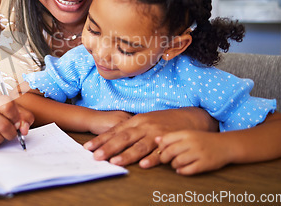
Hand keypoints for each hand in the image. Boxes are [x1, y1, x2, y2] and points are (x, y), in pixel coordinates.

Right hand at [0, 100, 33, 149]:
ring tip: (1, 134)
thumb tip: (24, 130)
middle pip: (3, 125)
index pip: (8, 106)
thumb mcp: (13, 108)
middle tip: (11, 131)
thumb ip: (24, 117)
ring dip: (1, 139)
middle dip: (12, 132)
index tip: (17, 122)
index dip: (16, 117)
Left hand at [83, 108, 215, 167]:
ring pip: (139, 145)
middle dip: (108, 147)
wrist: (191, 116)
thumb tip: (112, 135)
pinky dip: (151, 159)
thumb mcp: (146, 120)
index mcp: (137, 120)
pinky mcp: (169, 141)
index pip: (115, 130)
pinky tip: (143, 165)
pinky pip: (159, 152)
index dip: (101, 139)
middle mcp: (144, 125)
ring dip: (126, 155)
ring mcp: (157, 133)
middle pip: (123, 137)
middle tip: (96, 156)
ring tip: (114, 162)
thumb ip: (130, 128)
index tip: (88, 147)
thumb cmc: (165, 119)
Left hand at [156, 130, 230, 174]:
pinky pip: (188, 170)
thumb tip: (156, 140)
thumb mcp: (188, 134)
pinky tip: (181, 170)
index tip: (161, 151)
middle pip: (170, 151)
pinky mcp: (205, 164)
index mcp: (186, 133)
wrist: (226, 145)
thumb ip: (172, 137)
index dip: (160, 147)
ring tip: (175, 165)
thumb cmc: (203, 140)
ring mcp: (199, 153)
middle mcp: (192, 142)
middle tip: (165, 160)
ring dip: (173, 165)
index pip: (166, 140)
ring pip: (178, 161)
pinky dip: (182, 171)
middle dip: (164, 158)